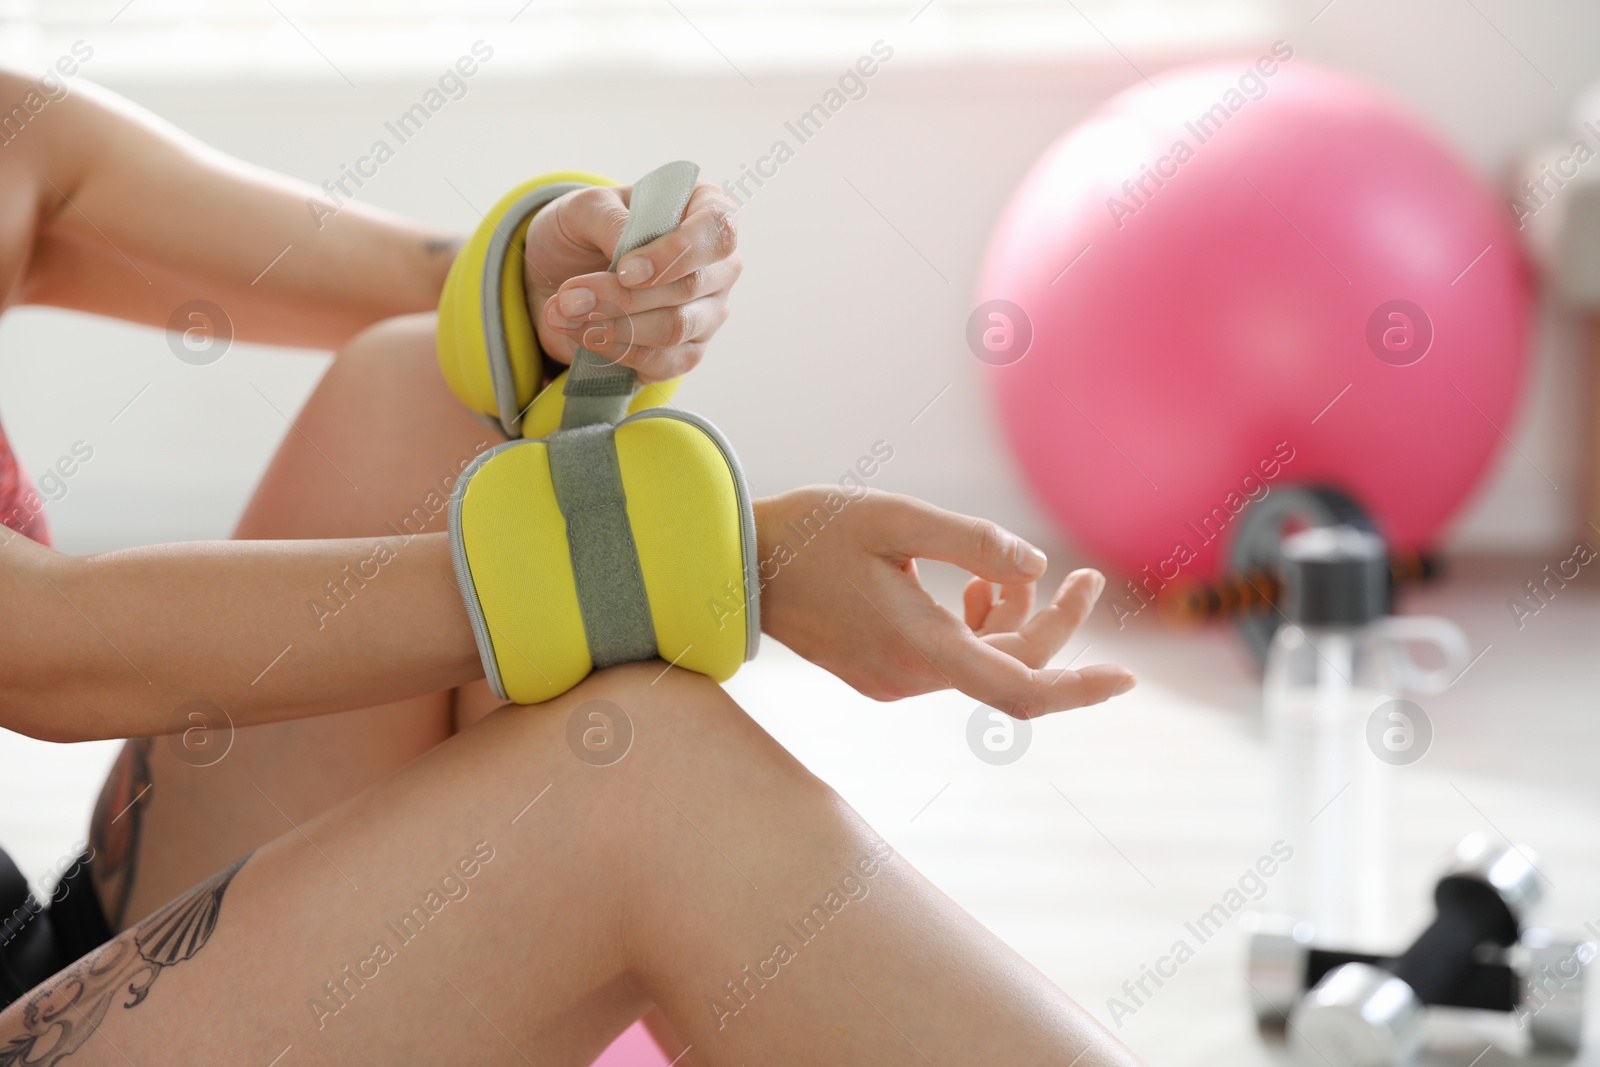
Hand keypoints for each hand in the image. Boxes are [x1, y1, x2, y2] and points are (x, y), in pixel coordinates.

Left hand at [523, 181, 740, 383]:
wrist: (564, 274)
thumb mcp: (584, 207)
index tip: (625, 270)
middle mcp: (719, 265)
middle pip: (691, 286)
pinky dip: (617, 351)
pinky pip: (663, 362)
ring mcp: (709, 313)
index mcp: (705, 211)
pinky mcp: (688, 352)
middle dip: (623, 296)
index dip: (675, 252)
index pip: (716, 230)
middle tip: (569, 297)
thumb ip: (609, 220)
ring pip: (675, 328)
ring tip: (565, 314)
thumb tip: (628, 251)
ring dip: (614, 325)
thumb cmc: (586, 230)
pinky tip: (583, 335)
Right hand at [753, 488, 1136, 717]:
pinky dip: (977, 626)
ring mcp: (893, 682)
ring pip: (982, 662)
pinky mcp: (881, 674)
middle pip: (1010, 667)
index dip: (1078, 689)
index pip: (1019, 688)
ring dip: (1011, 618)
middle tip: (1087, 576)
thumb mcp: (895, 518)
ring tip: (1002, 567)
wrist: (738, 564)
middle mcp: (909, 678)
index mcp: (919, 647)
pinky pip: (952, 660)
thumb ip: (972, 541)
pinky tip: (970, 588)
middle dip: (1053, 622)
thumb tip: (1037, 564)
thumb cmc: (812, 531)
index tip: (1127, 678)